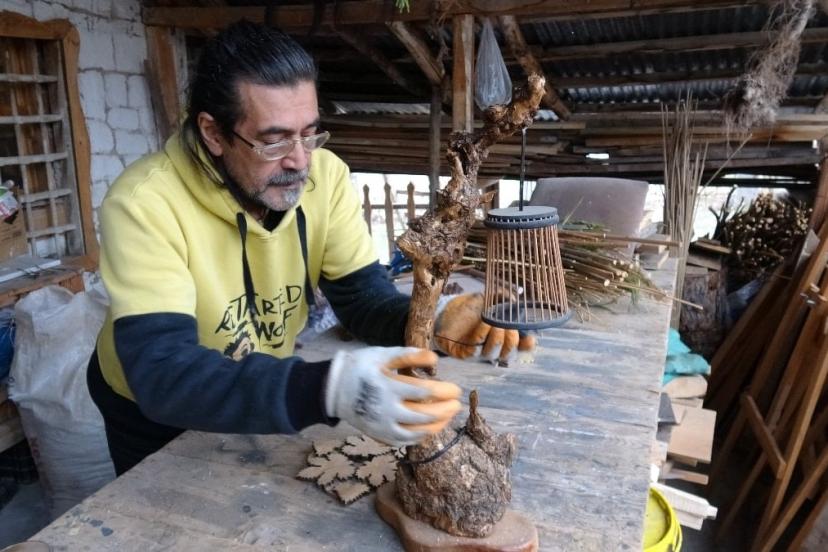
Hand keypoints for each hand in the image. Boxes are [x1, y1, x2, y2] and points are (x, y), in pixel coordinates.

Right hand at [325, 347, 461, 445]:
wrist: (333, 389)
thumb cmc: (361, 367)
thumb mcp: (383, 354)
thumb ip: (410, 355)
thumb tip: (435, 359)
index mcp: (388, 387)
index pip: (426, 392)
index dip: (445, 391)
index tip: (456, 389)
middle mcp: (387, 410)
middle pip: (426, 415)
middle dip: (446, 410)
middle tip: (457, 404)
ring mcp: (383, 426)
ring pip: (418, 432)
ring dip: (438, 425)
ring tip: (449, 416)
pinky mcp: (380, 435)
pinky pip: (406, 441)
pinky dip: (422, 436)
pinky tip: (431, 427)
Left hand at [434, 293, 535, 361]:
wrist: (447, 311)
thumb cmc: (470, 307)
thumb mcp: (488, 299)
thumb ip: (503, 298)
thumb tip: (514, 299)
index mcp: (504, 338)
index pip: (521, 348)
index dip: (527, 345)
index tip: (529, 337)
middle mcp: (494, 349)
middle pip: (509, 353)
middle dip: (510, 339)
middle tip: (506, 325)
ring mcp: (479, 353)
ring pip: (494, 353)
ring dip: (496, 338)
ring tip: (493, 323)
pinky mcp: (465, 354)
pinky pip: (476, 351)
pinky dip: (482, 336)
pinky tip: (484, 324)